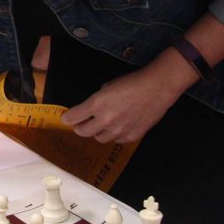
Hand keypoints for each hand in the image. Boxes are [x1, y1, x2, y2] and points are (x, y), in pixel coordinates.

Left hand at [60, 67, 182, 143]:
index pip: (73, 117)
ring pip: (99, 138)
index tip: (66, 119)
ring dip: (96, 132)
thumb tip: (92, 108)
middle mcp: (105, 120)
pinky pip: (116, 140)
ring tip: (100, 125)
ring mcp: (118, 130)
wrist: (157, 88)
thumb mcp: (108, 85)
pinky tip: (116, 128)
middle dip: (79, 128)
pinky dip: (113, 135)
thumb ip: (97, 99)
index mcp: (96, 105)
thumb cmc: (132, 82)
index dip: (67, 119)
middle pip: (83, 132)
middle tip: (79, 124)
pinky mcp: (131, 136)